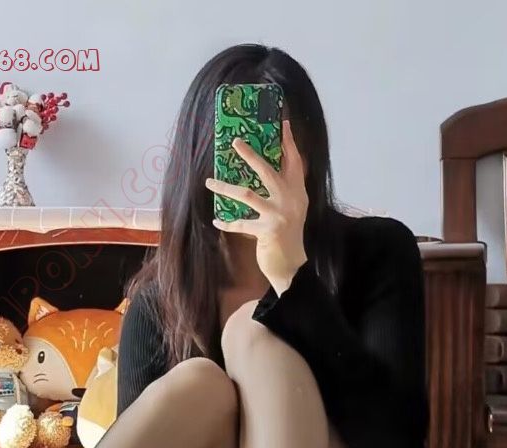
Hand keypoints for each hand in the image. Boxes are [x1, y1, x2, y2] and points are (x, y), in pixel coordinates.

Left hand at [205, 118, 308, 295]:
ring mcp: (278, 214)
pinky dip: (227, 222)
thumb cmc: (287, 236)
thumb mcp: (292, 209)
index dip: (289, 142)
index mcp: (297, 192)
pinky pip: (241, 223)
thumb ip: (284, 191)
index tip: (282, 123)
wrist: (292, 265)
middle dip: (250, 155)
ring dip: (225, 188)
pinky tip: (216, 220)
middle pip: (267, 171)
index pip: (295, 161)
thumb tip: (267, 171)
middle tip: (235, 142)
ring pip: (247, 194)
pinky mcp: (267, 231)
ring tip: (210, 182)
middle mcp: (290, 200)